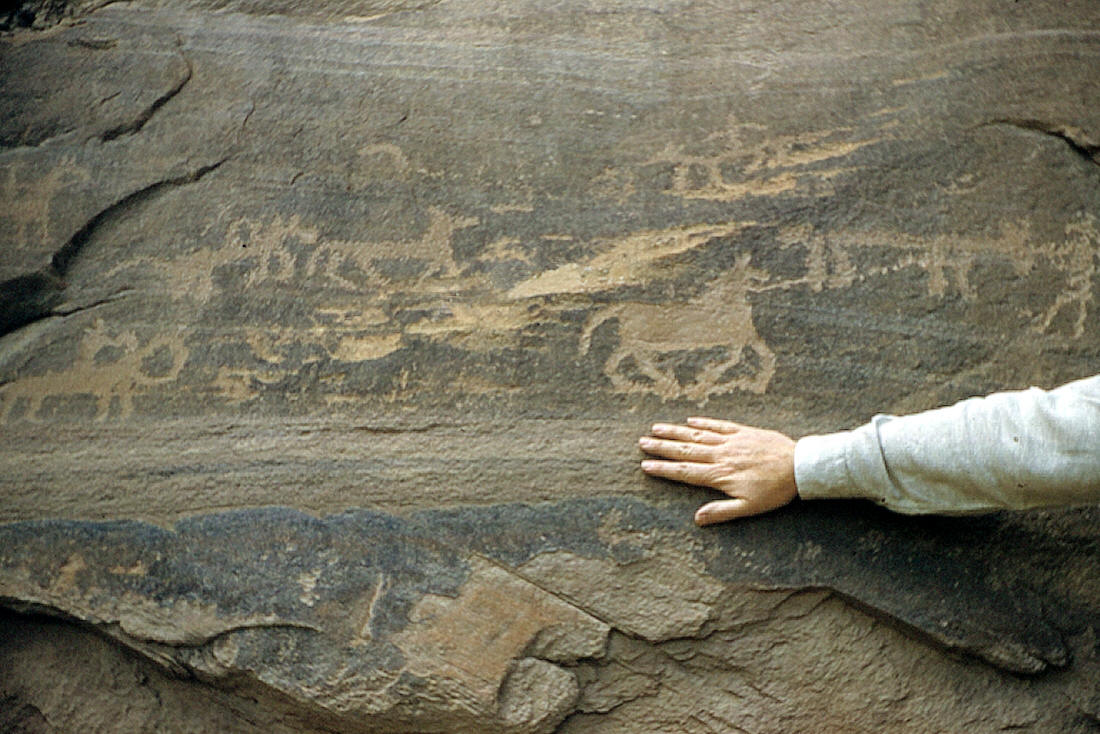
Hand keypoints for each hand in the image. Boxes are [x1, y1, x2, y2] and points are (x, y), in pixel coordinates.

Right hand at [639, 417, 797, 524]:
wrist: (799, 466)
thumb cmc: (775, 490)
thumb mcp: (749, 508)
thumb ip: (722, 512)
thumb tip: (697, 519)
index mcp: (720, 475)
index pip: (685, 471)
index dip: (664, 469)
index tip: (645, 465)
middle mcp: (721, 455)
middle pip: (685, 450)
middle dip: (662, 447)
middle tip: (642, 442)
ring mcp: (731, 441)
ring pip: (698, 434)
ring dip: (676, 431)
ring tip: (657, 428)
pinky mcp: (743, 432)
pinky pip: (719, 425)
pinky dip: (703, 422)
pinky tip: (690, 419)